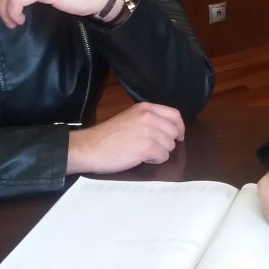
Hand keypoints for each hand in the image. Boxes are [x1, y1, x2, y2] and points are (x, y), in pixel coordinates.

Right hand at [66, 102, 184, 173]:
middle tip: (154, 148)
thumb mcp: (130, 118)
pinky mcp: (147, 147)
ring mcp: (150, 131)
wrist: (90, 147)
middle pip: (175, 131)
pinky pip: (163, 156)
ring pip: (170, 146)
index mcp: (146, 108)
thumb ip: (148, 119)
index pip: (174, 114)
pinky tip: (141, 158)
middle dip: (168, 142)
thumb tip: (166, 128)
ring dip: (160, 152)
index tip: (178, 136)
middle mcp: (150, 117)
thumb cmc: (106, 136)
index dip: (179, 127)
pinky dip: (155, 160)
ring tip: (142, 152)